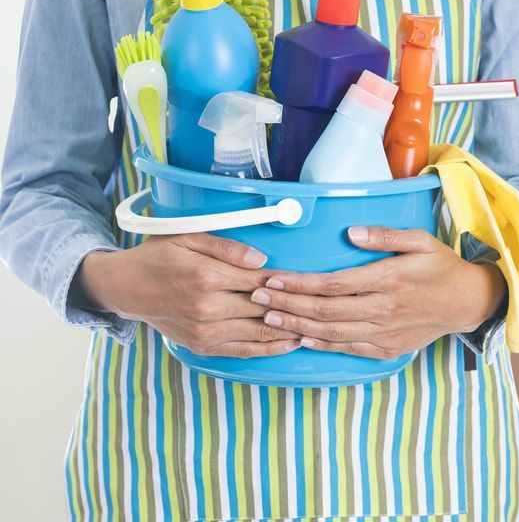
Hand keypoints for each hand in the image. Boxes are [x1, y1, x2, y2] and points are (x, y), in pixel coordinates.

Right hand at [77, 234, 299, 357]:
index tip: (307, 281)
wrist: (127, 288)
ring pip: (258, 333)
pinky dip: (269, 349)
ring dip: (289, 331)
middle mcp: (207, 308)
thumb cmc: (159, 257)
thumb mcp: (189, 238)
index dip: (287, 281)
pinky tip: (290, 343)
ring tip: (316, 325)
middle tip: (322, 304)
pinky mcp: (202, 346)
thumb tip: (261, 260)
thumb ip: (227, 248)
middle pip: (263, 308)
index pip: (260, 280)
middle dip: (294, 307)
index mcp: (206, 277)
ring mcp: (205, 331)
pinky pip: (243, 351)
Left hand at [250, 226, 505, 358]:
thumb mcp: (420, 240)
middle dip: (287, 304)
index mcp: (388, 279)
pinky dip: (323, 344)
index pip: (333, 284)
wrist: (468, 302)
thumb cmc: (441, 267)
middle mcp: (383, 309)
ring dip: (297, 325)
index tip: (274, 278)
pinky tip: (301, 338)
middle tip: (257, 297)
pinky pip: (349, 348)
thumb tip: (352, 233)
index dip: (300, 283)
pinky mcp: (388, 348)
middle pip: (325, 310)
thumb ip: (385, 236)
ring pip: (332, 332)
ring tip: (269, 318)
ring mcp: (385, 332)